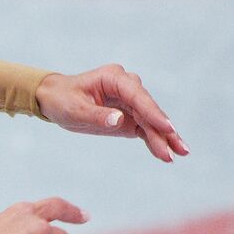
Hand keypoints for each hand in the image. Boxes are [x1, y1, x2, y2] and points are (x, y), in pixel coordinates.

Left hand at [34, 66, 187, 162]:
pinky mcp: (128, 115)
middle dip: (163, 131)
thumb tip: (119, 120)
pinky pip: (144, 128)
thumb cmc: (62, 100)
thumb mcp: (74, 109)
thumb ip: (96, 115)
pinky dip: (154, 140)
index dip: (153, 113)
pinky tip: (165, 153)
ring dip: (164, 138)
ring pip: (150, 121)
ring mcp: (130, 101)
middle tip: (178, 149)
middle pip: (149, 110)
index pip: (138, 97)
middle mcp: (127, 87)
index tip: (167, 128)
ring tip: (179, 154)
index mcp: (114, 78)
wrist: (55, 99)